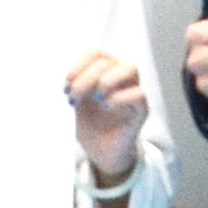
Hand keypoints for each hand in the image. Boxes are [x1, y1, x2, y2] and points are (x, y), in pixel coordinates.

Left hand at [64, 49, 149, 177]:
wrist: (100, 153)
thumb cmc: (90, 126)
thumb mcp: (77, 103)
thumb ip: (74, 86)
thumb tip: (65, 76)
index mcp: (104, 72)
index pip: (94, 53)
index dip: (78, 65)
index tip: (66, 85)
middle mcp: (121, 77)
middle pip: (107, 60)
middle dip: (85, 79)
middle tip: (74, 99)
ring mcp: (133, 91)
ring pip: (130, 68)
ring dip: (106, 81)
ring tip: (95, 99)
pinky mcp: (142, 110)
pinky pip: (139, 94)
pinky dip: (120, 98)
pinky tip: (106, 106)